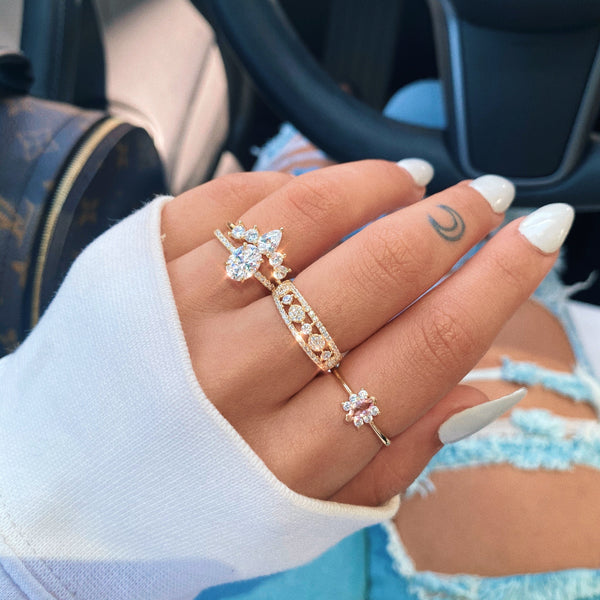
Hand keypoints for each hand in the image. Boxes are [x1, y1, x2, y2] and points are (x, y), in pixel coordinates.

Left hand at [160, 160, 567, 505]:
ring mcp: (183, 314)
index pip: (427, 347)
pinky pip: (232, 198)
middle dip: (450, 223)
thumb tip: (488, 391)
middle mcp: (241, 379)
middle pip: (376, 273)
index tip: (538, 236)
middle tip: (485, 198)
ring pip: (305, 217)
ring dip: (377, 185)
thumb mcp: (312, 512)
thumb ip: (403, 456)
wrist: (73, 486)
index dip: (498, 282)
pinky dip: (293, 180)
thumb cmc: (198, 498)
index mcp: (296, 452)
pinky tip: (327, 184)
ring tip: (412, 179)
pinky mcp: (139, 267)